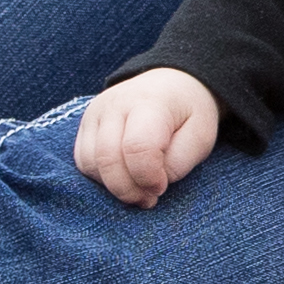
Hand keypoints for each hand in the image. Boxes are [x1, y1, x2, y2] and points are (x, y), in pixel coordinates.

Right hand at [72, 68, 222, 207]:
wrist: (169, 85)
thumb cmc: (187, 114)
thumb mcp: (201, 136)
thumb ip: (180, 162)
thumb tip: (151, 183)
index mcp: (149, 102)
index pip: (137, 147)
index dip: (148, 178)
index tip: (161, 187)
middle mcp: (115, 104)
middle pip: (108, 159)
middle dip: (128, 190)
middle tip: (148, 198)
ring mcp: (96, 112)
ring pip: (90, 164)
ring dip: (114, 186)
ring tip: (138, 188)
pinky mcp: (84, 124)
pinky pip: (83, 161)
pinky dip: (100, 178)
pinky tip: (123, 176)